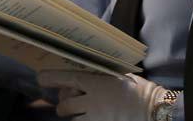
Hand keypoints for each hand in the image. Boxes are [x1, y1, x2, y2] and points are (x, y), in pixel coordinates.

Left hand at [39, 70, 166, 120]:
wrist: (151, 108)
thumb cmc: (138, 89)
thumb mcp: (118, 76)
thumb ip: (100, 76)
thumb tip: (88, 76)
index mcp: (96, 83)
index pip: (68, 79)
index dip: (52, 78)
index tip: (41, 78)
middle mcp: (91, 101)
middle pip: (65, 104)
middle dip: (63, 104)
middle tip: (68, 102)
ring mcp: (95, 117)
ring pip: (72, 118)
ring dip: (74, 115)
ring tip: (82, 111)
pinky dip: (83, 120)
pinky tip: (91, 116)